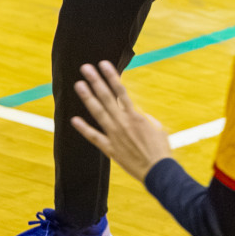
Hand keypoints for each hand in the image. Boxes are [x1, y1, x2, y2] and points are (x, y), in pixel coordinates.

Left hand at [70, 61, 171, 182]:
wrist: (158, 171)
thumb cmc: (161, 150)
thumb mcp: (157, 128)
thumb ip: (145, 118)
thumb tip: (139, 114)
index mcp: (135, 115)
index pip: (120, 91)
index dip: (111, 76)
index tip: (103, 64)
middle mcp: (123, 122)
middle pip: (106, 97)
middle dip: (96, 81)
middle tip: (86, 68)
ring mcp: (115, 135)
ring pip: (98, 112)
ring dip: (88, 97)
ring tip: (78, 84)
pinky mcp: (110, 148)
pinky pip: (94, 137)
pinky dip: (84, 128)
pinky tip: (74, 120)